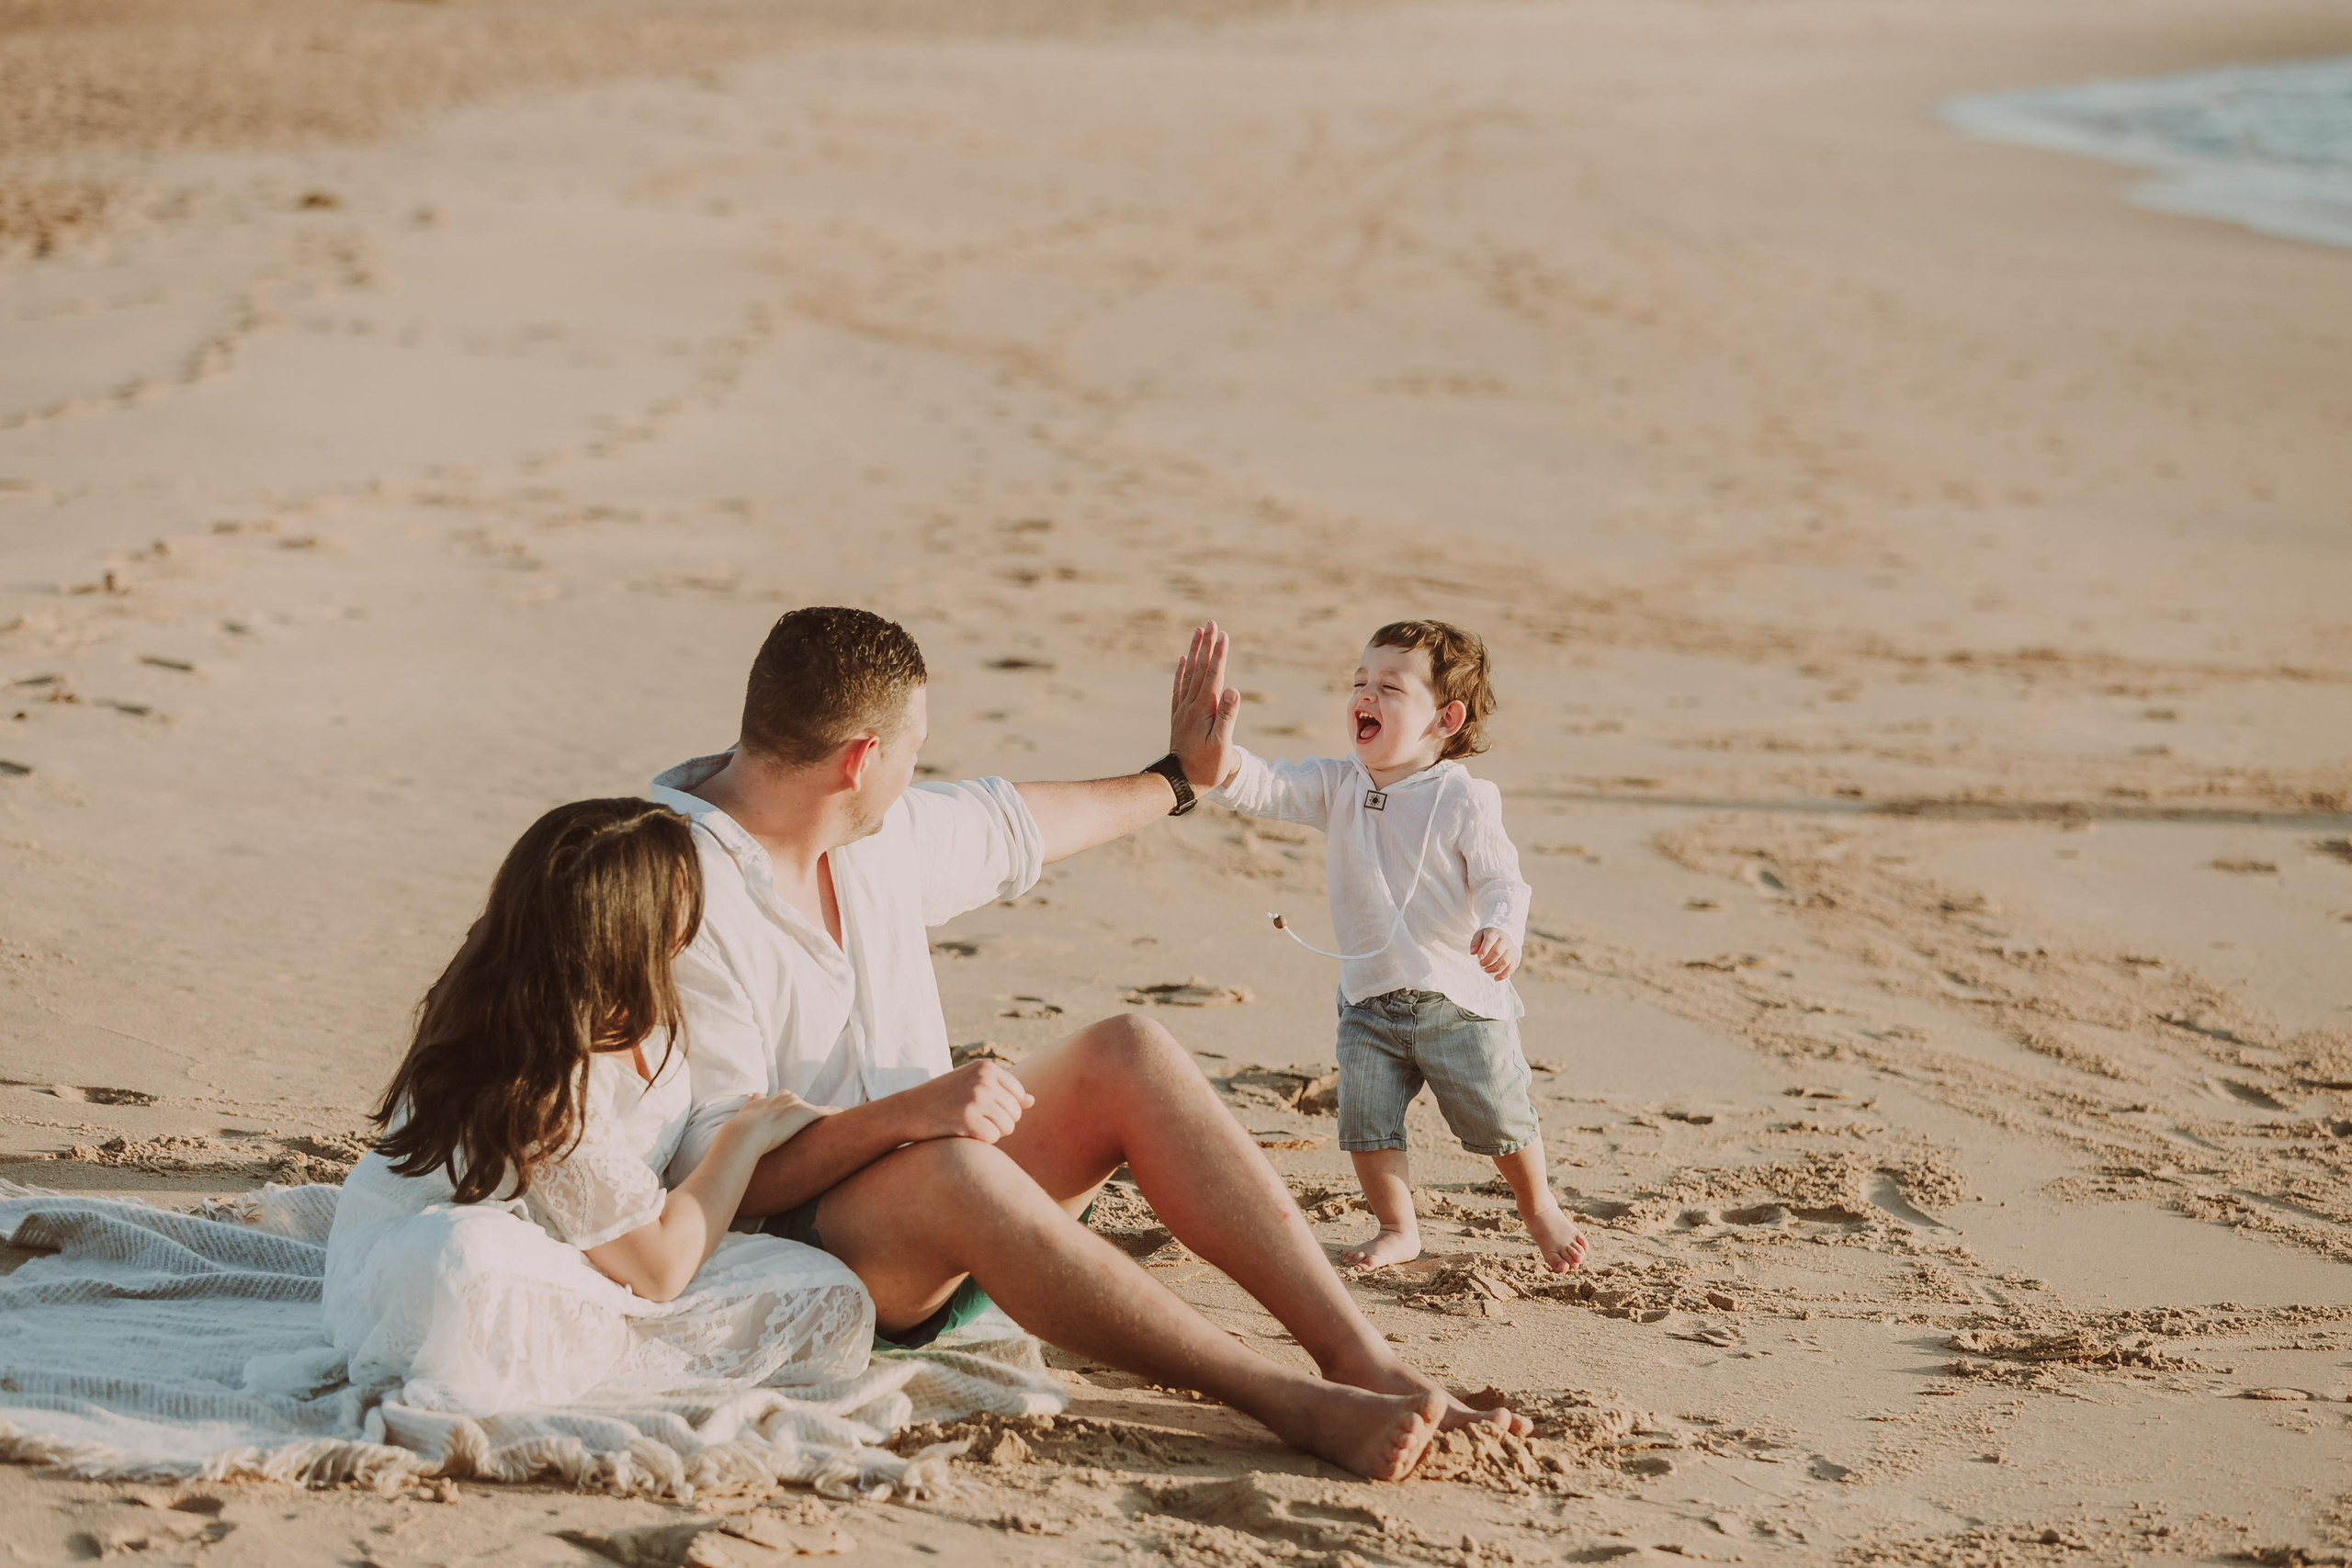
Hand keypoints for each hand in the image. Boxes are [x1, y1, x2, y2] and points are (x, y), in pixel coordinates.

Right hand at [728, 1090, 836, 1150]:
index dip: (791, 1110)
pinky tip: (845, 1115)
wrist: (747, 1131)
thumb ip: (753, 1101)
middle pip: (802, 1104)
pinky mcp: (808, 1114)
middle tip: (809, 1128)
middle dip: (805, 1114)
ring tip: (833, 1126)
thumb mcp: (747, 1109)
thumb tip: (755, 1093)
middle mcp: (789, 1097)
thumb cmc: (744, 1125)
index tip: (793, 1117)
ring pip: (816, 1109)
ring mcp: (799, 1105)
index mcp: (775, 1097)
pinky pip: (827, 1112)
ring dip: (823, 1116)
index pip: (788, 1100)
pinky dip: (836, 1113)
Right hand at [893, 1060, 1034, 1143]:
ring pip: (1008, 1127)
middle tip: (974, 1120)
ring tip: (969, 1126)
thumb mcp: (973, 1086)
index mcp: (987, 1067)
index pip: (1019, 1095)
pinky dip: (982, 1141)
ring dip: (992, 1133)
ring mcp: (976, 1098)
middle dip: (1000, 1122)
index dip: (1004, 1108)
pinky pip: (993, 1138)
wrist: (909, 1110)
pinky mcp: (968, 1119)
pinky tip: (964, 1133)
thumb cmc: (944, 1098)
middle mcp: (984, 1080)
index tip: (983, 1110)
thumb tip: (1032, 1101)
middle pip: (1015, 1113)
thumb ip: (1003, 1091)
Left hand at [1170, 620, 1241, 790]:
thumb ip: (1227, 716)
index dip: (1219, 654)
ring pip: (1189, 673)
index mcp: (1204, 709)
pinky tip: (1184, 660)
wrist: (1180, 782)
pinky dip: (1182, 672)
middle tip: (1210, 622)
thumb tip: (1233, 690)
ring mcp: (1183, 709)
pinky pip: (1179, 688)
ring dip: (1195, 652)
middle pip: (1200, 668)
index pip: (1214, 675)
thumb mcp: (1222, 744)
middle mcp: (1191, 704)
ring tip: (1198, 632)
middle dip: (1207, 644)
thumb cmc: (1206, 767)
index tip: (1223, 634)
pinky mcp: (1179, 716)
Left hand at [1470, 927, 1519, 980]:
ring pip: (1505, 961)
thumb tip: (1473, 953)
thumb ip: (1475, 943)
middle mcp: (1505, 941)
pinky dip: (1504, 975)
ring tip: (1486, 970)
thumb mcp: (1479, 935)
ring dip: (1495, 968)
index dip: (1484, 949)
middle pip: (1498, 952)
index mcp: (1494, 934)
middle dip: (1488, 960)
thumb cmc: (1488, 937)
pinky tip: (1496, 979)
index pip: (1490, 940)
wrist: (1502, 935)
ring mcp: (1511, 949)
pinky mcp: (1515, 957)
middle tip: (1481, 964)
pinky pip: (1511, 967)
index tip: (1479, 957)